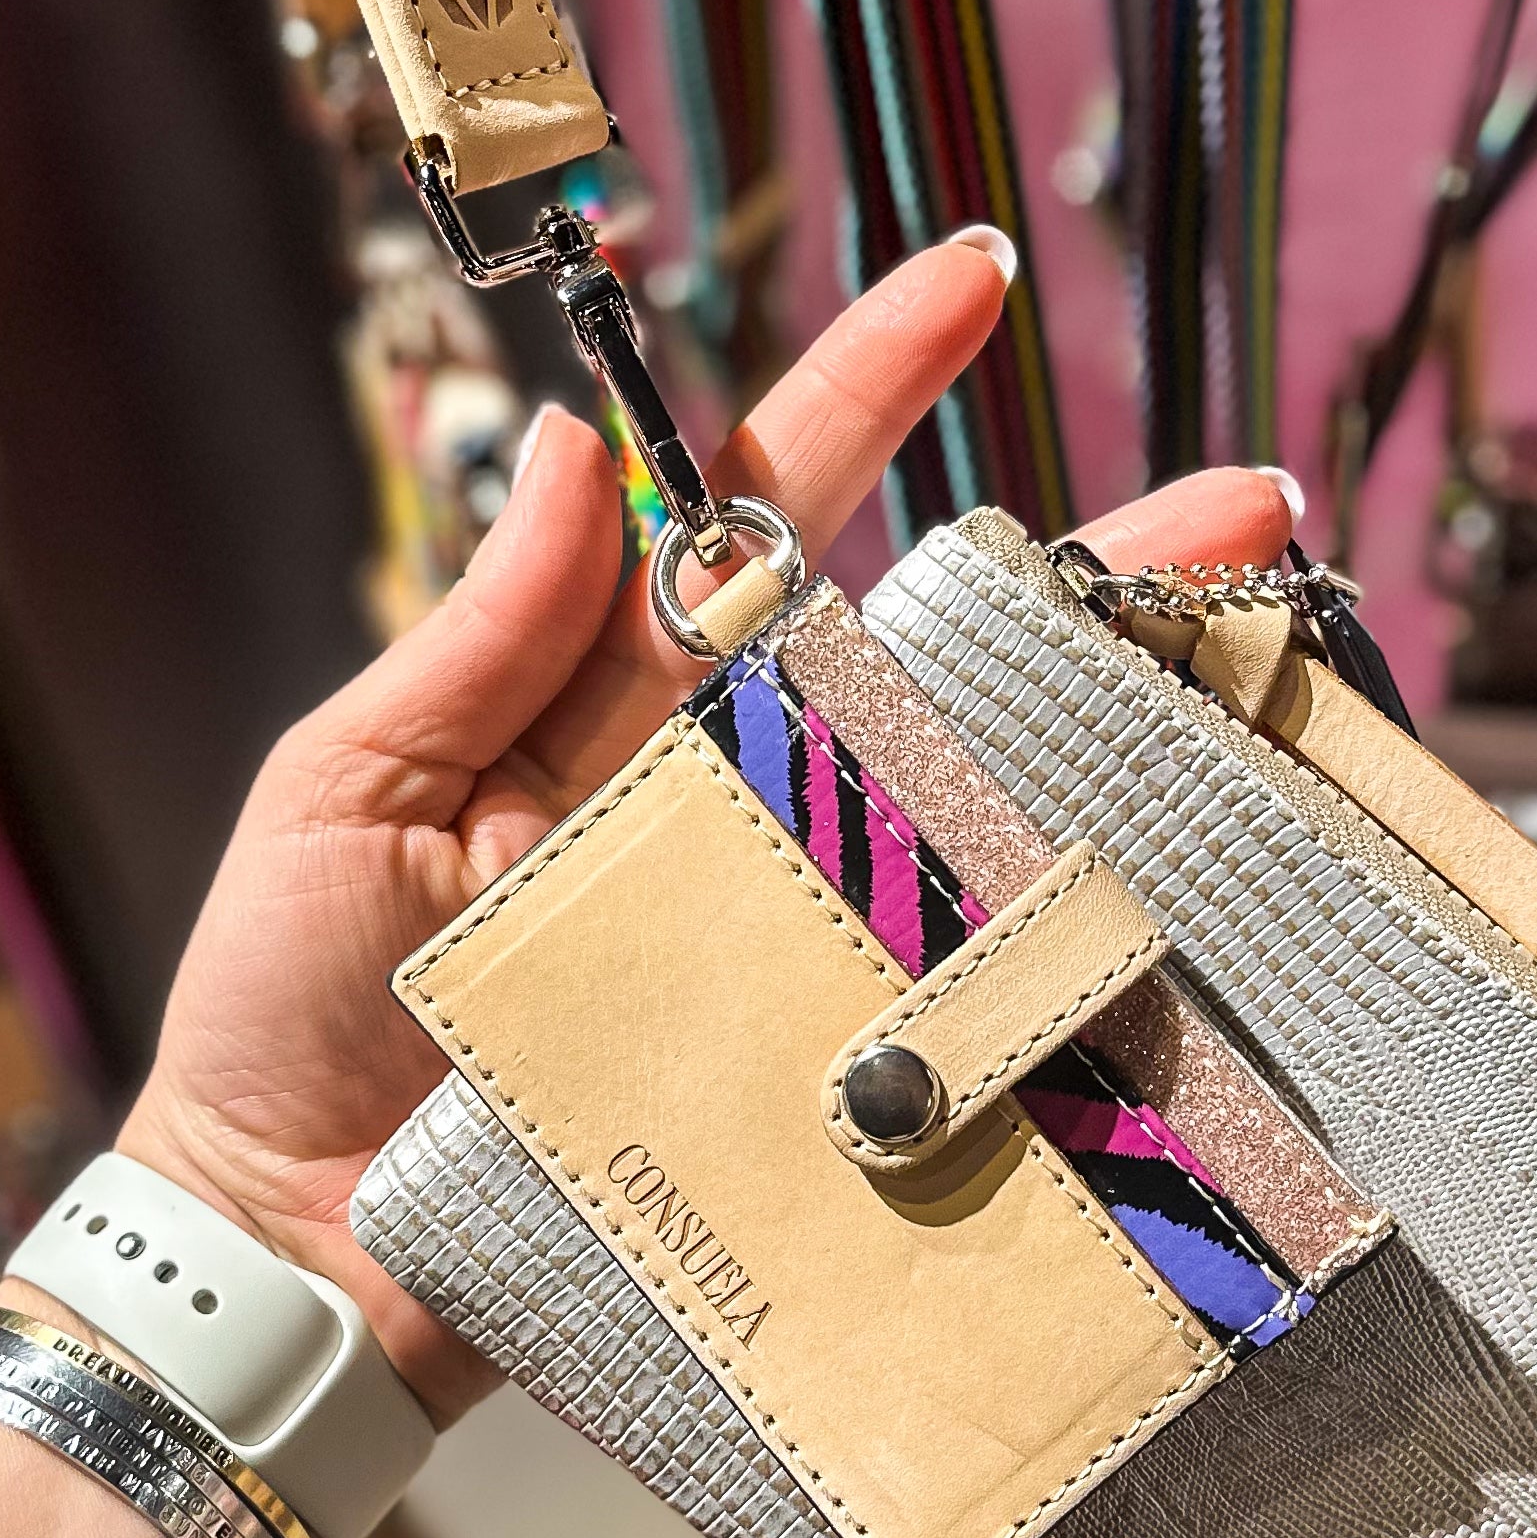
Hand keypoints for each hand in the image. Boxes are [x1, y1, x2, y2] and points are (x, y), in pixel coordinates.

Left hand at [112, 239, 1292, 1418]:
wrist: (286, 1255)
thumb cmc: (283, 1012)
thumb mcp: (352, 789)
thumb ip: (478, 630)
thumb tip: (561, 439)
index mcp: (606, 701)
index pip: (751, 512)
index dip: (859, 390)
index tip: (964, 282)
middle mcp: (720, 797)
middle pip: (920, 649)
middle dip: (1084, 568)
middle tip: (1242, 508)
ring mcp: (777, 926)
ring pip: (963, 797)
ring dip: (1107, 730)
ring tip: (1254, 666)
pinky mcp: (800, 1062)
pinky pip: (938, 980)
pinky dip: (1052, 934)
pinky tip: (1162, 893)